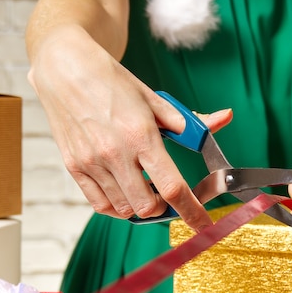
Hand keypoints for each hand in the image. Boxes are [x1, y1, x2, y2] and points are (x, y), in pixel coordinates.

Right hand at [28, 26, 231, 230]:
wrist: (66, 69)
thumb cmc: (111, 82)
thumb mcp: (154, 98)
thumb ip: (190, 121)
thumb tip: (225, 118)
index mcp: (141, 135)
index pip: (172, 187)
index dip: (191, 211)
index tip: (202, 223)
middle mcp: (115, 153)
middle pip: (147, 207)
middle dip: (164, 207)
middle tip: (167, 193)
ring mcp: (92, 162)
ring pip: (124, 209)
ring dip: (140, 205)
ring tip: (143, 185)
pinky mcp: (74, 167)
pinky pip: (100, 204)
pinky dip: (117, 206)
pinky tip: (124, 189)